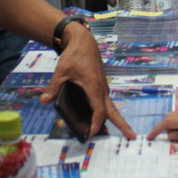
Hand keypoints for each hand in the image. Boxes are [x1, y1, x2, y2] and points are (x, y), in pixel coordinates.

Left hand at [40, 20, 134, 138]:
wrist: (83, 40)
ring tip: (121, 130)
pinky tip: (101, 116)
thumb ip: (53, 87)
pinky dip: (106, 111)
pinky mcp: (101, 84)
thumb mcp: (61, 71)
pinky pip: (105, 101)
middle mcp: (101, 88)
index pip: (99, 110)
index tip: (91, 134)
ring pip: (110, 106)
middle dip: (123, 124)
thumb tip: (44, 101)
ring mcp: (102, 86)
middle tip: (133, 137)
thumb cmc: (74, 55)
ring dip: (115, 118)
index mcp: (94, 87)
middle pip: (113, 110)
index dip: (96, 124)